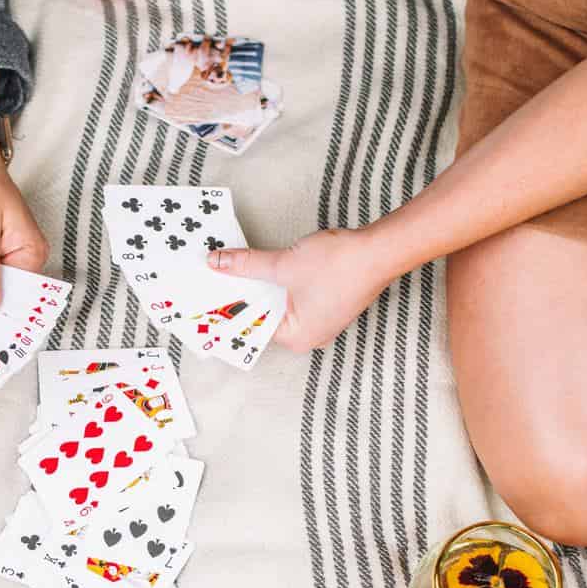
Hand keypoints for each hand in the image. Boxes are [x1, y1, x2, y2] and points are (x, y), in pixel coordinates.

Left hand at [208, 229, 392, 351]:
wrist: (380, 250)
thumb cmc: (340, 265)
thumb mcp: (283, 264)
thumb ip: (247, 266)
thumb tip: (218, 263)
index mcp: (296, 337)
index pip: (252, 326)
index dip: (229, 308)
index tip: (207, 298)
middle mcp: (309, 336)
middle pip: (264, 316)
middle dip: (244, 295)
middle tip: (216, 279)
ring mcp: (320, 321)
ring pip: (279, 305)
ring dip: (261, 287)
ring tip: (236, 271)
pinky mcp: (328, 305)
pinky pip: (294, 298)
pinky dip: (279, 284)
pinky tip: (264, 268)